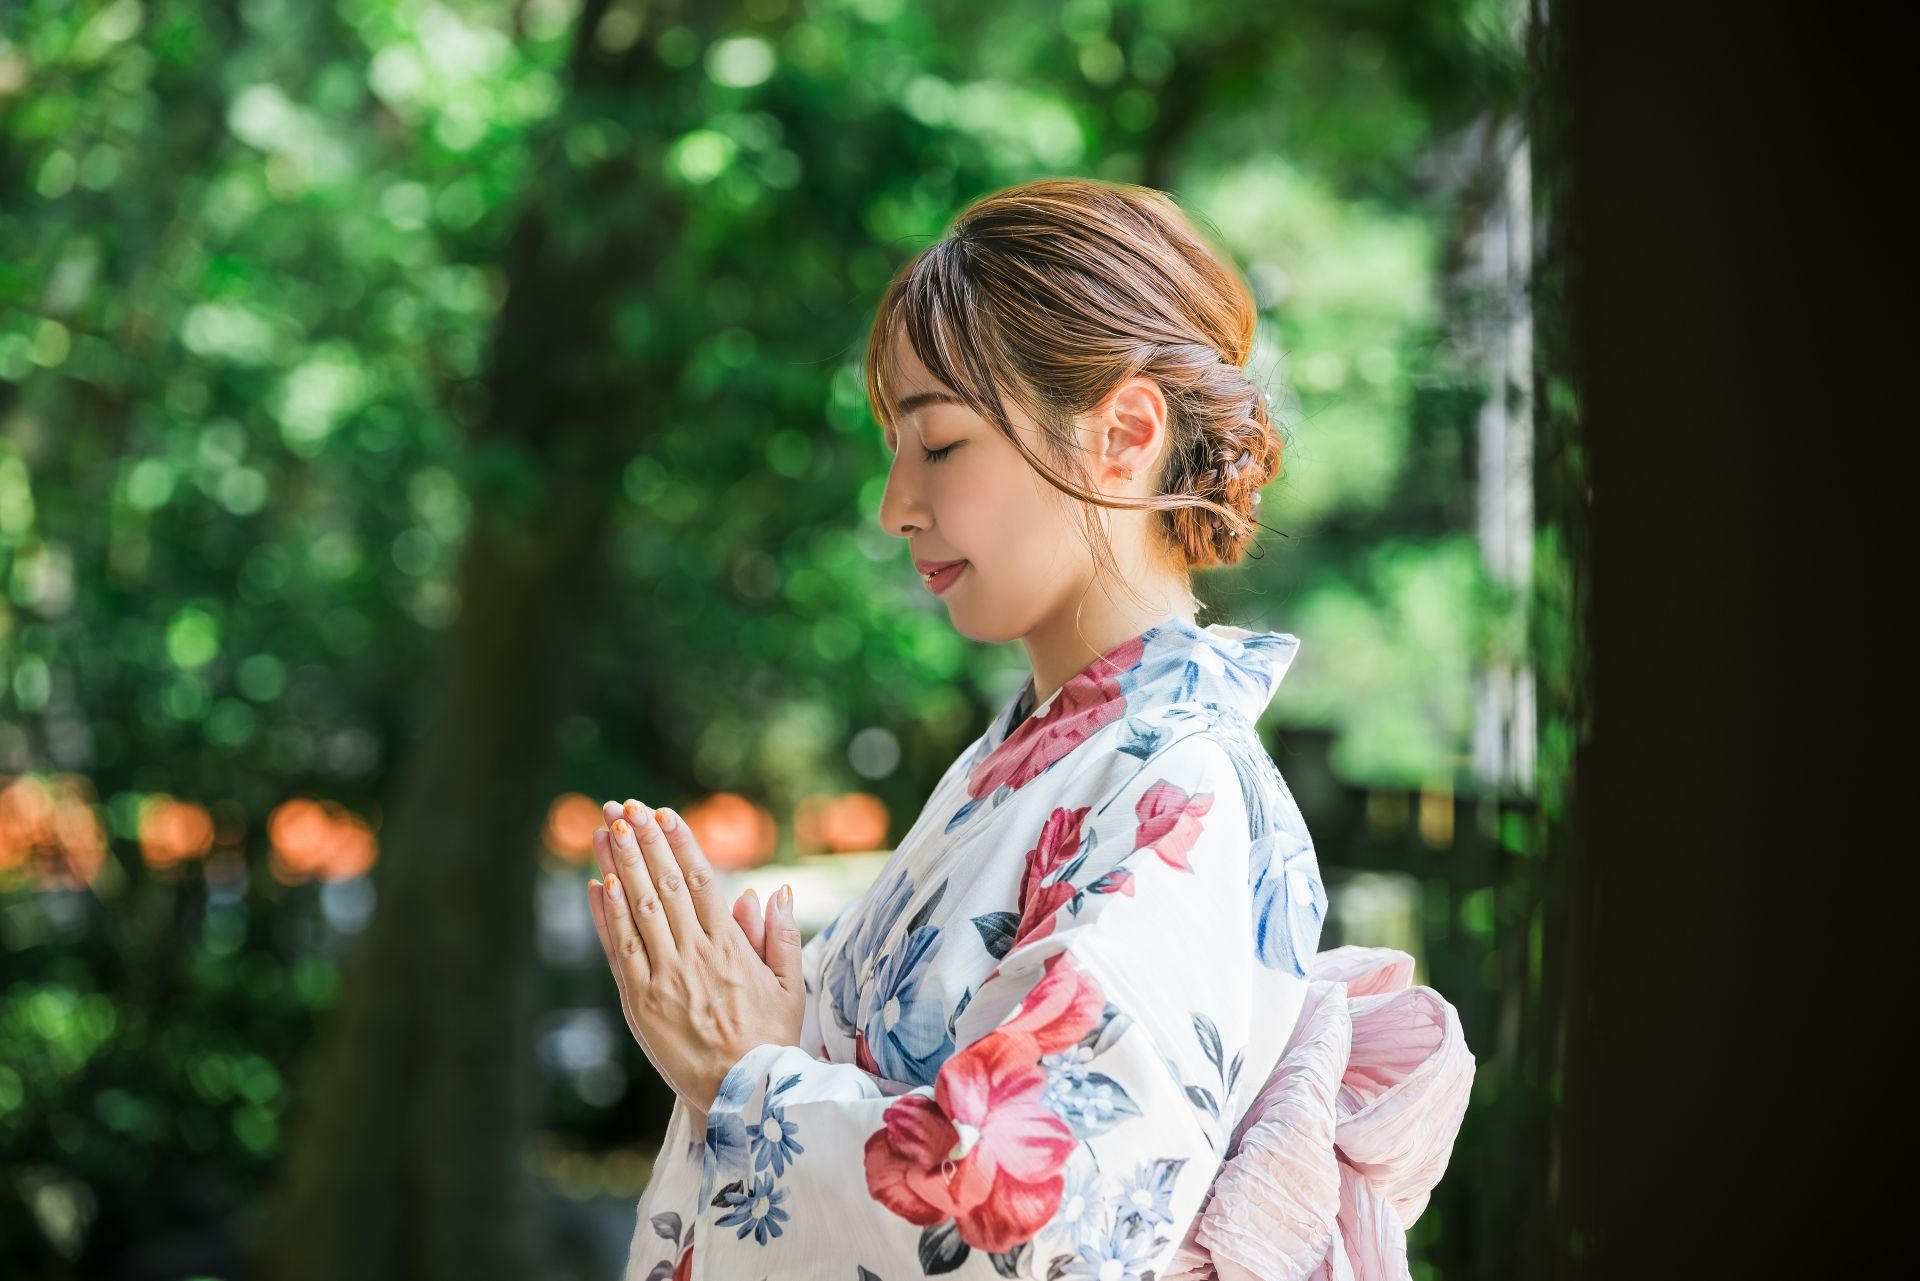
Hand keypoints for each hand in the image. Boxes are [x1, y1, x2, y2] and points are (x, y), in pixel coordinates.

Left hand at [587, 798, 804, 1117]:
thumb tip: (773, 892)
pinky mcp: (639, 1002)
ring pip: (638, 909)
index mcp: (732, 947)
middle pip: (665, 885)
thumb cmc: (771, 1040)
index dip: (681, 845)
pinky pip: (619, 949)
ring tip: (606, 829)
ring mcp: (664, 977)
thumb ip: (781, 936)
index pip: (702, 881)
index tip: (665, 814)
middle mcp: (695, 955)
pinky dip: (606, 915)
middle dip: (643, 842)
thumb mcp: (791, 986)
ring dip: (620, 865)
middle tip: (625, 807)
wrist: (742, 1094)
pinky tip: (597, 884)